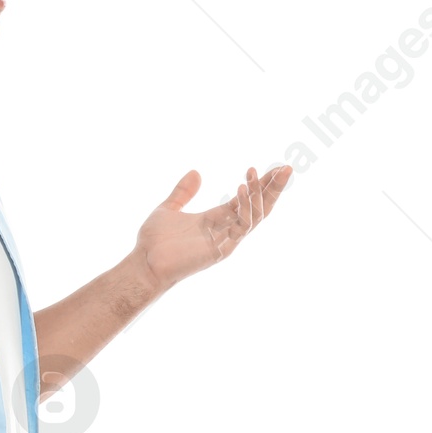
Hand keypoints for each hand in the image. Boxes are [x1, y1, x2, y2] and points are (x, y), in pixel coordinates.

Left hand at [134, 164, 291, 290]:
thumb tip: (196, 172)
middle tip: (287, 168)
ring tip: (253, 172)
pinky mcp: (221, 250)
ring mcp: (225, 241)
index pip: (248, 199)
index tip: (278, 167)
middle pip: (259, 208)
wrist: (143, 265)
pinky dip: (244, 209)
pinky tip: (241, 189)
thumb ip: (183, 192)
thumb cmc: (154, 242)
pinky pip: (239, 228)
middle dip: (273, 189)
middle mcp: (226, 230)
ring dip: (258, 194)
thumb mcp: (169, 208)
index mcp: (216, 219)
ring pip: (254, 216)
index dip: (263, 184)